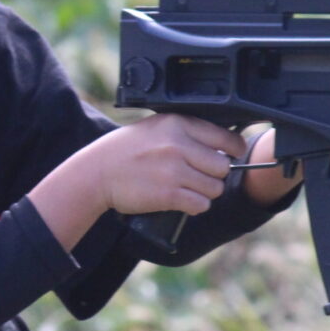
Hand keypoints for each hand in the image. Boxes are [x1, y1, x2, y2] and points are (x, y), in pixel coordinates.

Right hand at [28, 114, 247, 250]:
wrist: (97, 172)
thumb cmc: (124, 150)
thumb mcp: (155, 127)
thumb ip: (185, 132)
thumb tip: (220, 144)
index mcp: (178, 124)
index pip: (225, 138)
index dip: (233, 149)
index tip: (230, 155)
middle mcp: (179, 145)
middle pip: (223, 166)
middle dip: (214, 174)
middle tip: (198, 176)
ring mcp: (174, 171)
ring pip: (215, 188)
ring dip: (205, 192)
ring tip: (187, 188)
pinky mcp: (169, 195)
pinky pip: (201, 204)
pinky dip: (195, 206)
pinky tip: (183, 201)